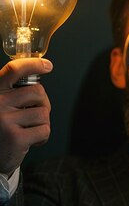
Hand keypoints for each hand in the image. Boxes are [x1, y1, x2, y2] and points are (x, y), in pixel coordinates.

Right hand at [0, 58, 52, 174]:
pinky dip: (42, 137)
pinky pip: (44, 130)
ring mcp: (5, 120)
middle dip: (42, 103)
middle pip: (37, 92)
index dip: (32, 64)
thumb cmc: (2, 129)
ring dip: (41, 123)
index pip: (13, 70)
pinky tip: (29, 141)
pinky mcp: (15, 138)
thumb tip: (41, 71)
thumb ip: (15, 93)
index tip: (47, 65)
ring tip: (26, 130)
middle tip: (32, 116)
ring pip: (43, 112)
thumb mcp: (3, 106)